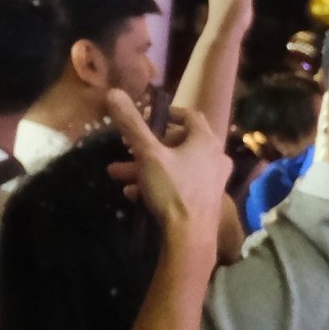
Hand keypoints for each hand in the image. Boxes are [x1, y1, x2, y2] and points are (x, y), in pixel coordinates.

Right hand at [109, 88, 236, 244]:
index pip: (189, 115)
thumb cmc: (173, 189)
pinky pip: (179, 184)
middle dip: (146, 147)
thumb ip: (131, 124)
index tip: (147, 117)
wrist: (191, 237)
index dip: (167, 114)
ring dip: (146, 167)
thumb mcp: (148, 154)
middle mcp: (214, 156)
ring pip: (174, 166)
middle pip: (178, 143)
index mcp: (206, 140)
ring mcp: (212, 179)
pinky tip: (133, 194)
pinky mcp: (206, 198)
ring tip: (118, 174)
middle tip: (124, 150)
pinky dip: (158, 184)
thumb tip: (114, 92)